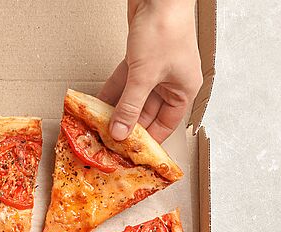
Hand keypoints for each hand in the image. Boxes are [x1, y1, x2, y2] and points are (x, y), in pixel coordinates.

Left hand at [99, 0, 202, 142]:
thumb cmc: (165, 28)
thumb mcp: (144, 75)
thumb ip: (130, 106)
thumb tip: (120, 132)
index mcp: (183, 89)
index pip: (165, 124)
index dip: (148, 139)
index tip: (130, 153)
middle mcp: (171, 81)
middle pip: (147, 112)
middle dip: (127, 125)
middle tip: (108, 141)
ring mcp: (155, 69)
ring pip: (133, 97)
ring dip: (116, 109)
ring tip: (99, 125)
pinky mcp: (140, 57)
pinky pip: (125, 81)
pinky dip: (112, 91)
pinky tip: (98, 103)